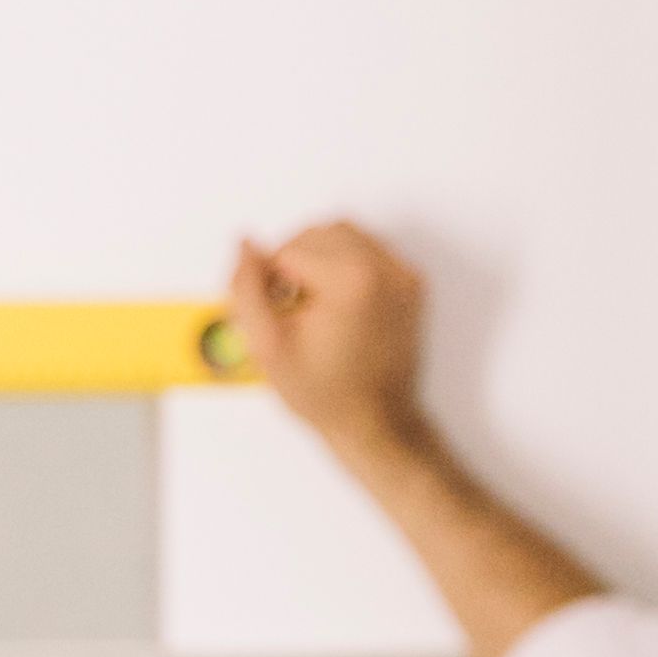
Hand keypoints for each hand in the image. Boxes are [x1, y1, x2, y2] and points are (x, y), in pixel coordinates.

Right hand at [225, 221, 430, 457]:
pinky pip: (370, 251)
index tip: (276, 314)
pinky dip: (348, 265)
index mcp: (350, 280)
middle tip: (289, 307)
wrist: (378, 423)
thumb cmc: (328, 396)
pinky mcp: (412, 284)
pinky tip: (338, 302)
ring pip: (345, 234)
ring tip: (313, 303)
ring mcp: (403, 274)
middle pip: (317, 233)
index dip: (270, 280)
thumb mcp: (267, 347)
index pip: (288, 248)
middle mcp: (384, 268)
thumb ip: (245, 288)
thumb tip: (245, 244)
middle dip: (294, 262)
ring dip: (319, 258)